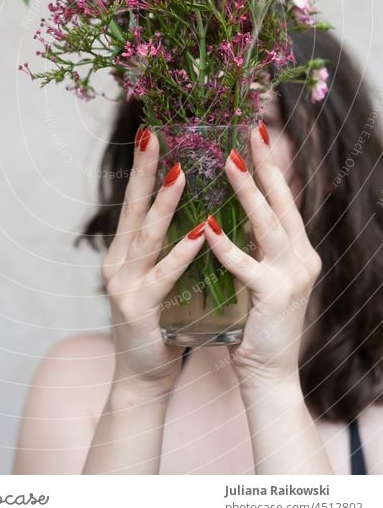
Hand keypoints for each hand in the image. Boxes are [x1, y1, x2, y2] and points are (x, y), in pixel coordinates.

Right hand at [101, 127, 206, 397]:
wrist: (143, 377)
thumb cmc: (161, 323)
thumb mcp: (162, 277)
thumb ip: (168, 246)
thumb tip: (196, 209)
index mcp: (124, 252)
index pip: (134, 203)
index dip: (144, 169)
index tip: (153, 135)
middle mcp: (117, 263)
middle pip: (133, 209)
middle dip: (145, 171)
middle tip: (155, 137)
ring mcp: (124, 285)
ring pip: (146, 236)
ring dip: (164, 203)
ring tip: (181, 172)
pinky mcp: (138, 309)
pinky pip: (163, 276)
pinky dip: (181, 253)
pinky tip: (200, 234)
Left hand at [204, 122, 321, 388]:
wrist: (268, 377)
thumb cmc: (256, 325)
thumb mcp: (259, 276)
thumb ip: (252, 246)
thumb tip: (228, 211)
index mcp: (296, 250)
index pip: (283, 198)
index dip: (270, 164)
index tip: (256, 131)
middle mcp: (301, 257)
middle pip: (281, 201)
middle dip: (264, 164)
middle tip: (249, 130)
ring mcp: (291, 277)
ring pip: (267, 224)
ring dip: (247, 191)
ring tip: (227, 161)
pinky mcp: (274, 297)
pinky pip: (246, 266)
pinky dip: (226, 245)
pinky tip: (206, 225)